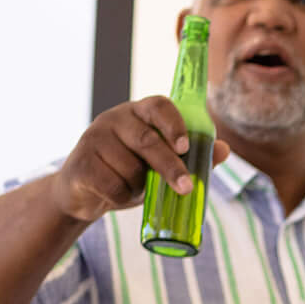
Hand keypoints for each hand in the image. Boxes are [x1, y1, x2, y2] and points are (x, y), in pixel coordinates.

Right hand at [49, 98, 232, 223]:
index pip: (158, 105)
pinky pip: (112, 185)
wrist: (83, 194)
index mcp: (138, 114)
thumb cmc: (127, 174)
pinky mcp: (81, 163)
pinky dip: (121, 197)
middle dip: (170, 167)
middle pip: (147, 140)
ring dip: (139, 187)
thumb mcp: (159, 166)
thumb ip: (190, 158)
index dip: (174, 124)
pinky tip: (114, 195)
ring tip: (134, 188)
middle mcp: (115, 119)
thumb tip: (224, 149)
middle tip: (186, 188)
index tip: (186, 147)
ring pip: (129, 168)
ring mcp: (94, 138)